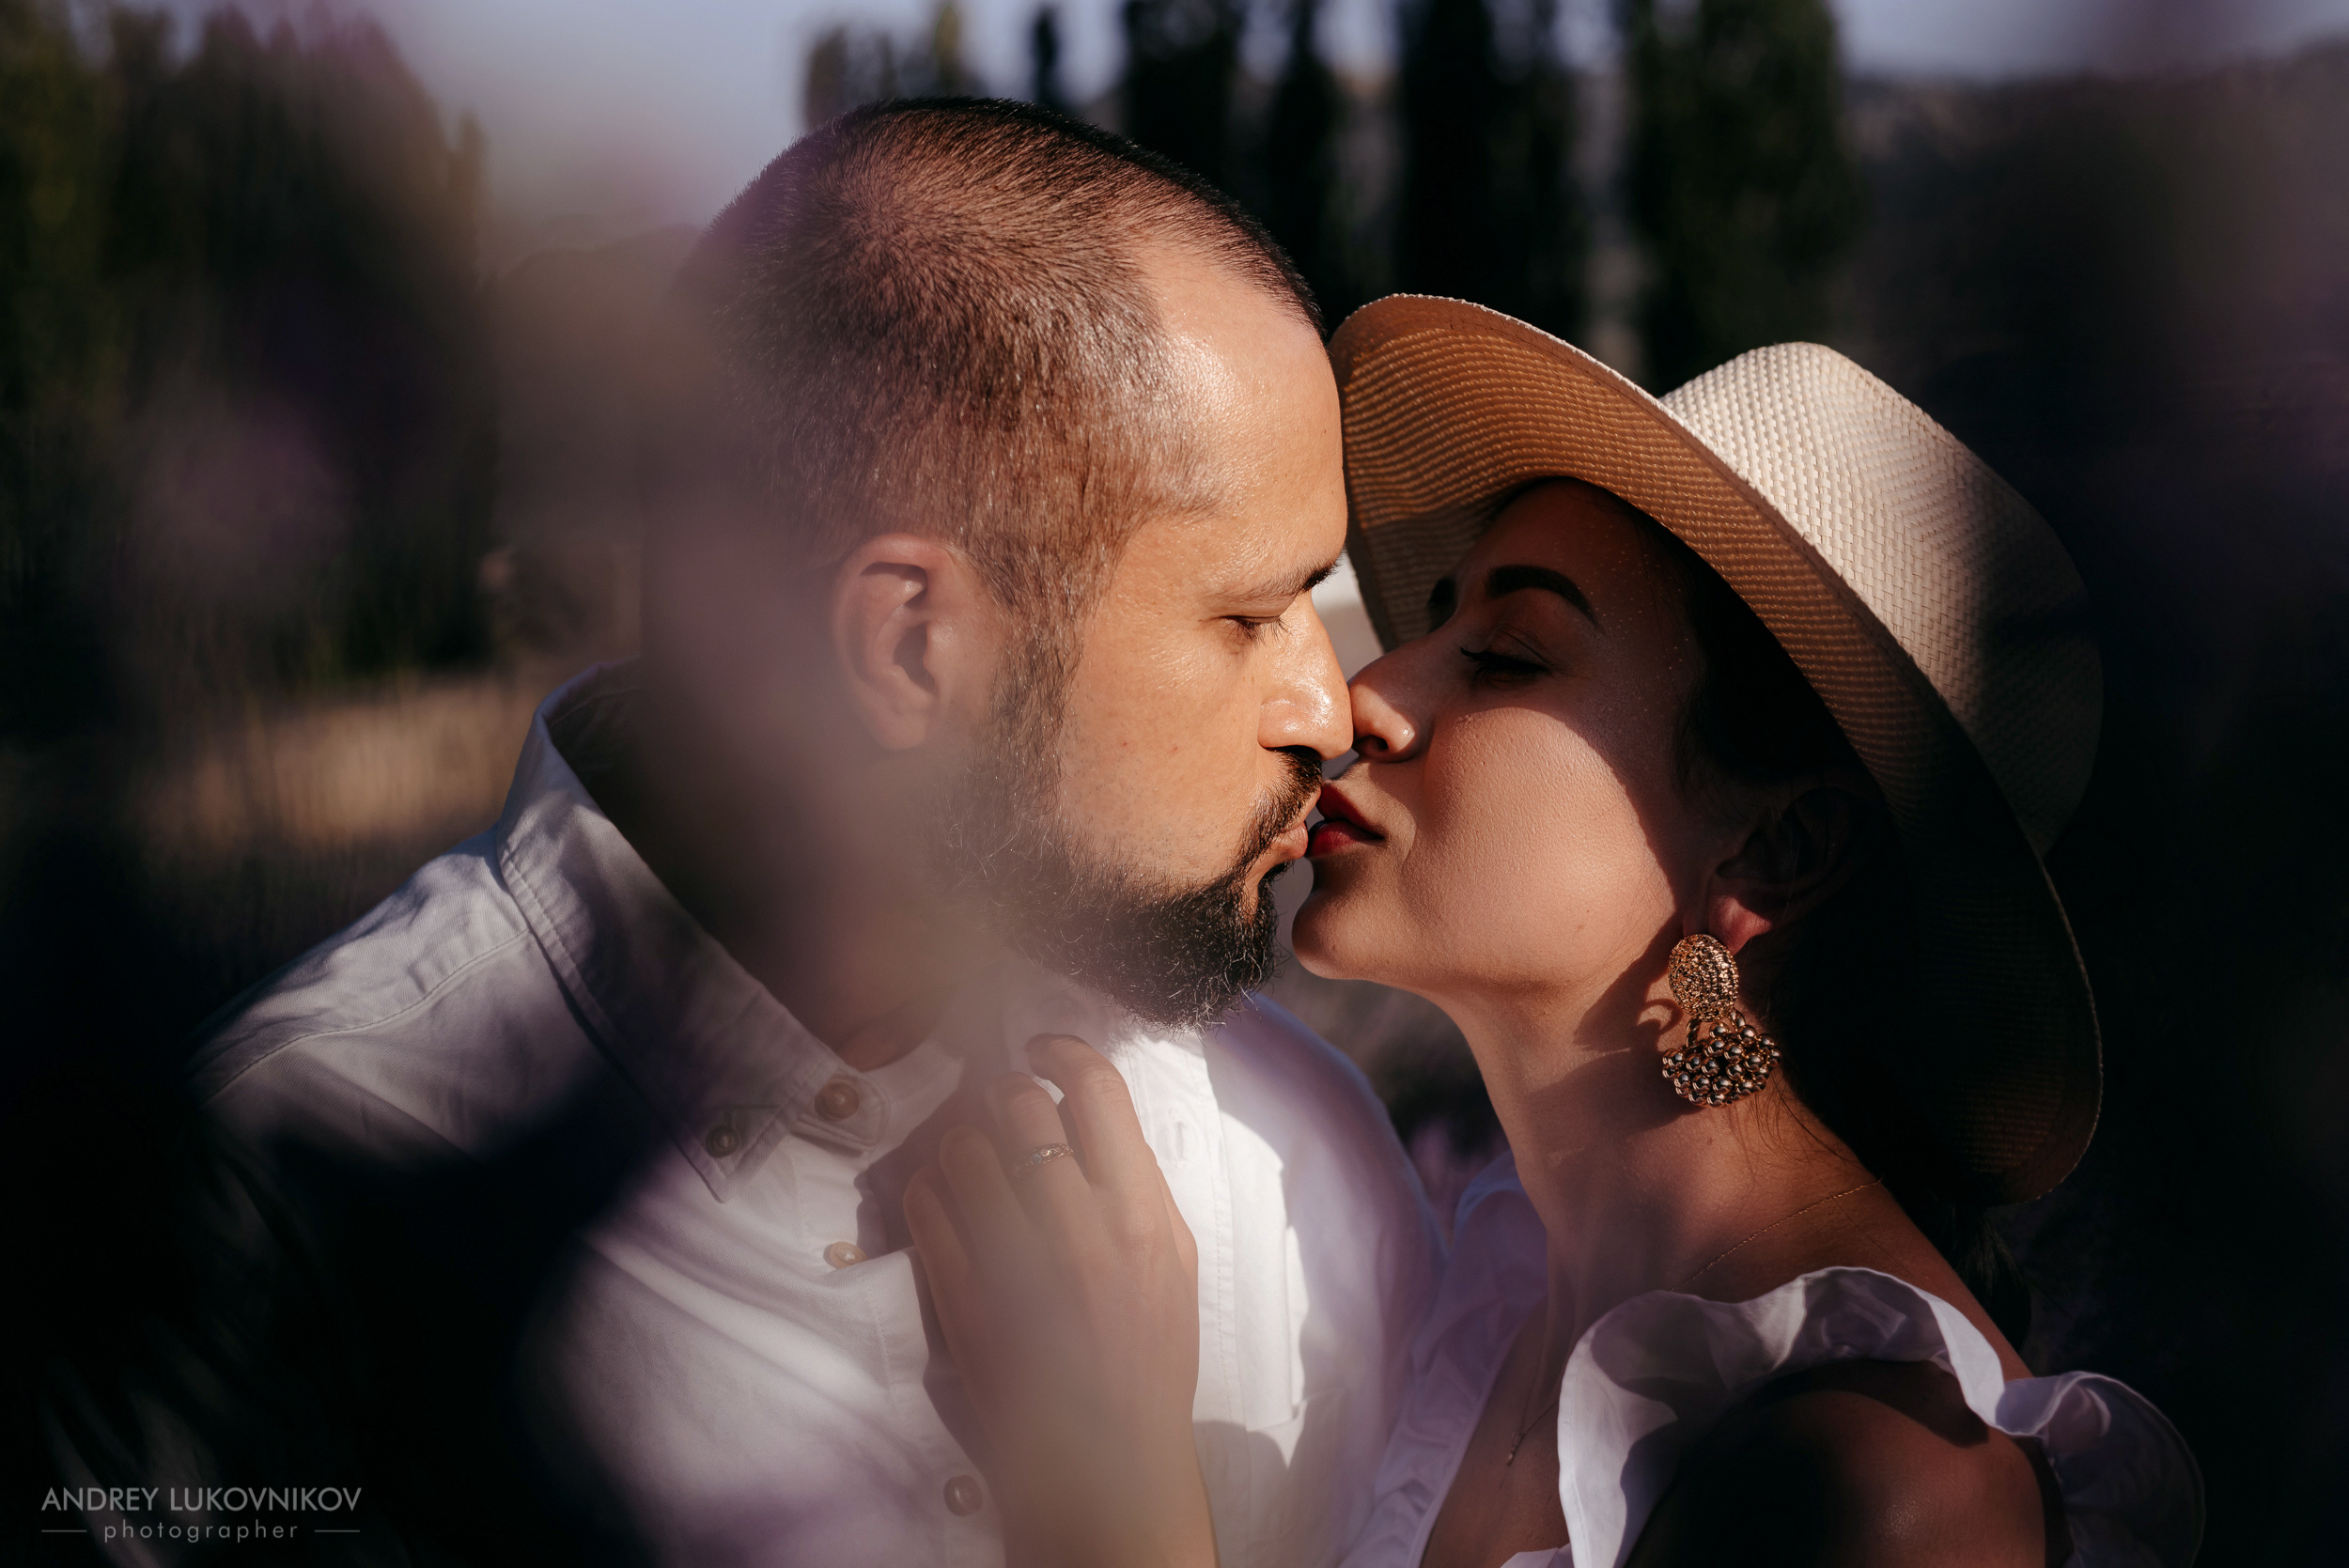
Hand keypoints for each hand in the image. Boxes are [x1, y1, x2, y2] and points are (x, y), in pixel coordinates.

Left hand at [905, 1034, 1217, 1567]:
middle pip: (1020, 1105)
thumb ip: (1140, 1185)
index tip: (1042, 1049)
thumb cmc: (1149, 1358)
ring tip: (974, 1162)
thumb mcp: (1173, 1264)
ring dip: (963, 1141)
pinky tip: (947, 1201)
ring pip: (964, 1148)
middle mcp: (1082, 1233)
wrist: (1109, 1459)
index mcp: (1143, 1217)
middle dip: (1005, 1093)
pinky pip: (926, 1205)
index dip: (1062, 1049)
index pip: (1098, 1090)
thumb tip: (1092, 1113)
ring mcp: (1018, 1266)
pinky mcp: (965, 1299)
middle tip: (1002, 1107)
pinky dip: (929, 1189)